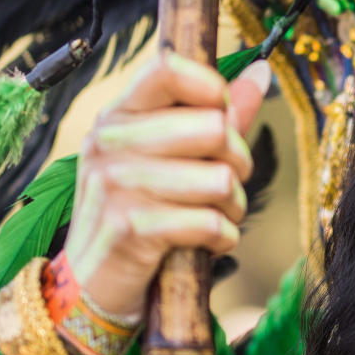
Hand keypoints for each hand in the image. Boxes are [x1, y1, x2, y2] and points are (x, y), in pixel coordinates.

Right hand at [64, 52, 271, 319]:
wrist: (92, 286)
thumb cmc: (142, 212)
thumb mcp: (169, 157)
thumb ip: (216, 113)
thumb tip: (261, 72)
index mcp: (118, 116)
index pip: (168, 68)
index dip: (212, 88)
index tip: (221, 116)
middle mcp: (110, 143)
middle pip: (215, 127)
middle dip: (238, 163)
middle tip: (224, 185)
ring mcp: (117, 185)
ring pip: (222, 180)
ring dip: (233, 207)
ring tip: (214, 216)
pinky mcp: (131, 229)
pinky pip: (212, 224)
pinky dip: (223, 239)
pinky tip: (206, 243)